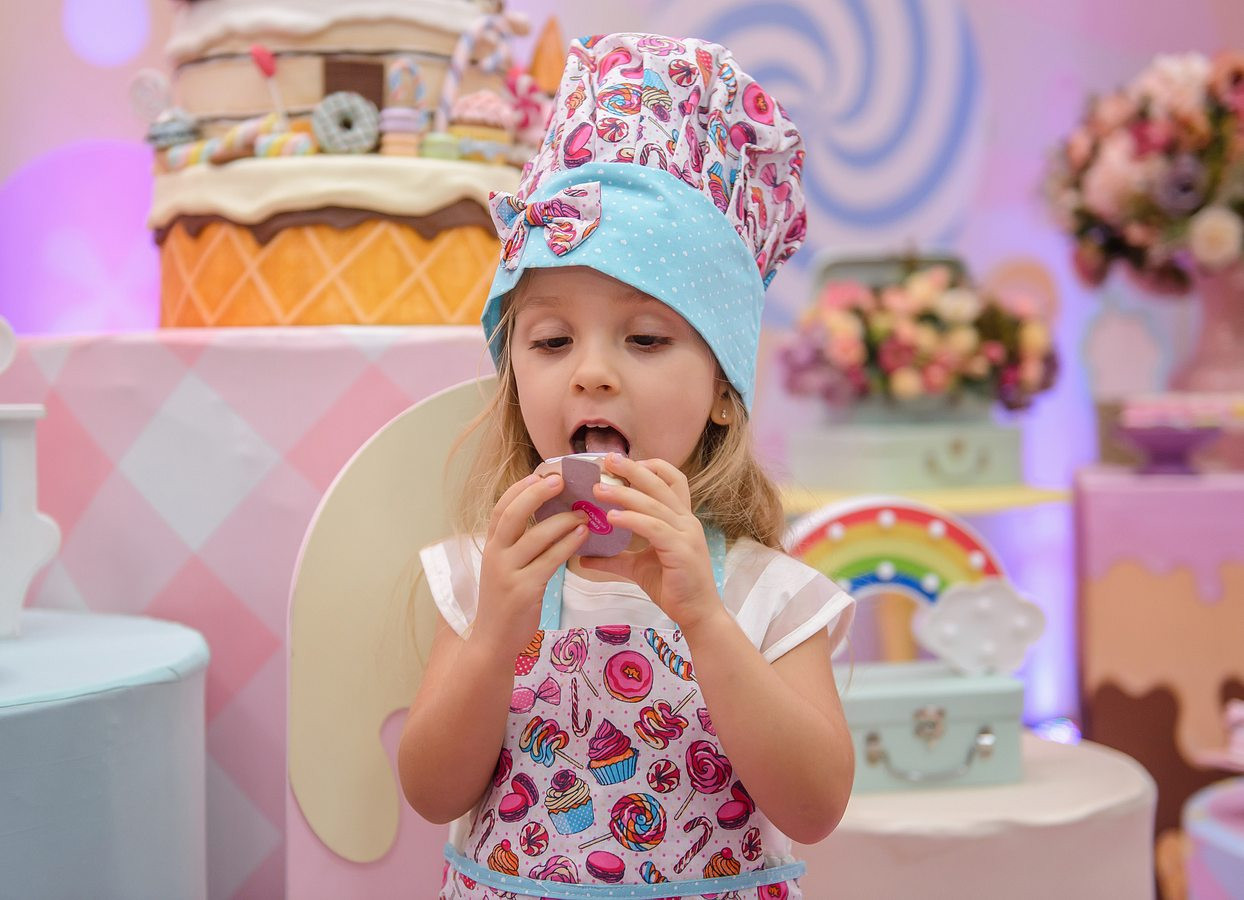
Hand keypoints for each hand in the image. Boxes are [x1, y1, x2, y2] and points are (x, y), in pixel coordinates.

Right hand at [474, 472, 587, 656]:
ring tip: (585, 513)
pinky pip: (550, 561)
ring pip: (536, 537)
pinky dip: (568, 545)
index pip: (501, 509)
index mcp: (490, 547)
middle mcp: (495, 556)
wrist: (493, 642)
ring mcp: (508, 573)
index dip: (520, 489)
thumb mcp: (504, 568)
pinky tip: (583, 535)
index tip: (540, 474)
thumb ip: (519, 545)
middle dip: (537, 494)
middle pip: (513, 515)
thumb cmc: (505, 603)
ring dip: (563, 520)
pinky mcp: (524, 591)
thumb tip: (549, 518)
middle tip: (561, 480)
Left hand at [578, 454, 720, 628]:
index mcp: (680, 519)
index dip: (651, 467)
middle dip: (632, 470)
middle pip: (660, 484)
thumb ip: (615, 558)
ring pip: (654, 504)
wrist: (697, 614)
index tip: (623, 464)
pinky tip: (612, 517)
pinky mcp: (681, 550)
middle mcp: (686, 521)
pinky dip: (633, 519)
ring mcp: (686, 534)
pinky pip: (654, 528)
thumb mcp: (638, 567)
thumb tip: (585, 558)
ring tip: (598, 490)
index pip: (672, 480)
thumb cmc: (673, 587)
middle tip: (607, 460)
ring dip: (624, 494)